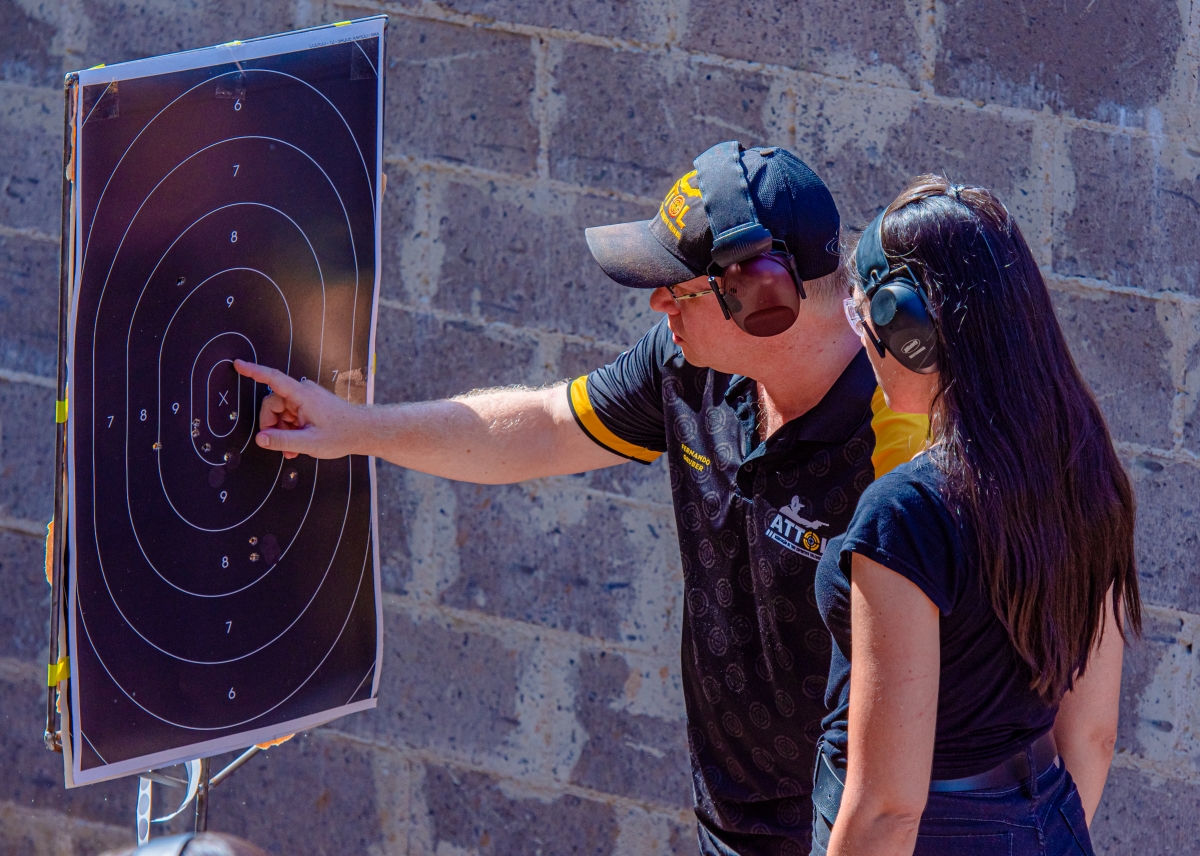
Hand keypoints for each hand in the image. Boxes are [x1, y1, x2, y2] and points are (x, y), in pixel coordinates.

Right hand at [233, 360, 365, 459]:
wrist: (364, 431)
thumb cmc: (342, 435)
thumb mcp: (310, 443)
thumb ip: (283, 441)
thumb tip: (260, 439)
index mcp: (302, 395)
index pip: (273, 379)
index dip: (253, 371)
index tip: (238, 364)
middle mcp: (303, 392)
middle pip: (272, 403)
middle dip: (272, 426)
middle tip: (281, 447)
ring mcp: (306, 398)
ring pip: (281, 412)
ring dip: (282, 431)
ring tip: (293, 450)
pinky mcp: (309, 405)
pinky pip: (290, 415)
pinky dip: (290, 429)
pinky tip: (297, 445)